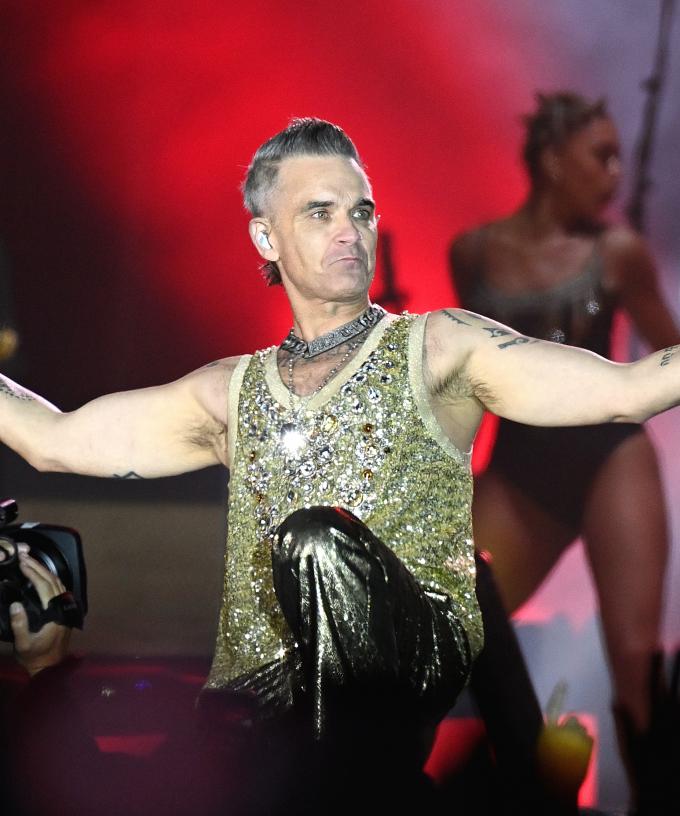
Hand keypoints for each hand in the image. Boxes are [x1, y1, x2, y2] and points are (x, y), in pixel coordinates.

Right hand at [1, 541, 72, 675]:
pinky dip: (48, 578)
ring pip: (57, 582)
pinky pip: (58, 588)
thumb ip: (19, 625)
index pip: (45, 586)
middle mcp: (64, 606)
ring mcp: (66, 607)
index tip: (21, 563)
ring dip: (43, 570)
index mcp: (56, 612)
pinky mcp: (64, 610)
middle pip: (52, 580)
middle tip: (23, 556)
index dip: (33, 573)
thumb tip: (15, 604)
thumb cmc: (35, 657)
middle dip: (37, 567)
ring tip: (29, 561)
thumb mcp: (23, 644)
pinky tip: (39, 574)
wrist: (50, 668)